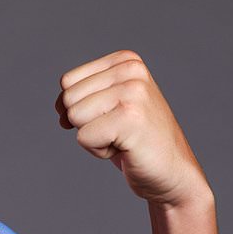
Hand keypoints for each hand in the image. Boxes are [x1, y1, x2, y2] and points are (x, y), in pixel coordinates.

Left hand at [55, 50, 209, 207]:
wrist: (173, 172)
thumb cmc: (135, 140)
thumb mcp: (107, 107)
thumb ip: (80, 96)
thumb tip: (60, 110)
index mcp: (126, 60)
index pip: (67, 82)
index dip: (80, 108)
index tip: (112, 116)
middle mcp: (132, 70)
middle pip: (68, 99)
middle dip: (86, 123)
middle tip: (119, 131)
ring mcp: (134, 92)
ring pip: (74, 116)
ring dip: (93, 137)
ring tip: (123, 138)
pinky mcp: (131, 118)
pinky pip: (83, 137)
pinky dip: (99, 151)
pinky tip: (126, 149)